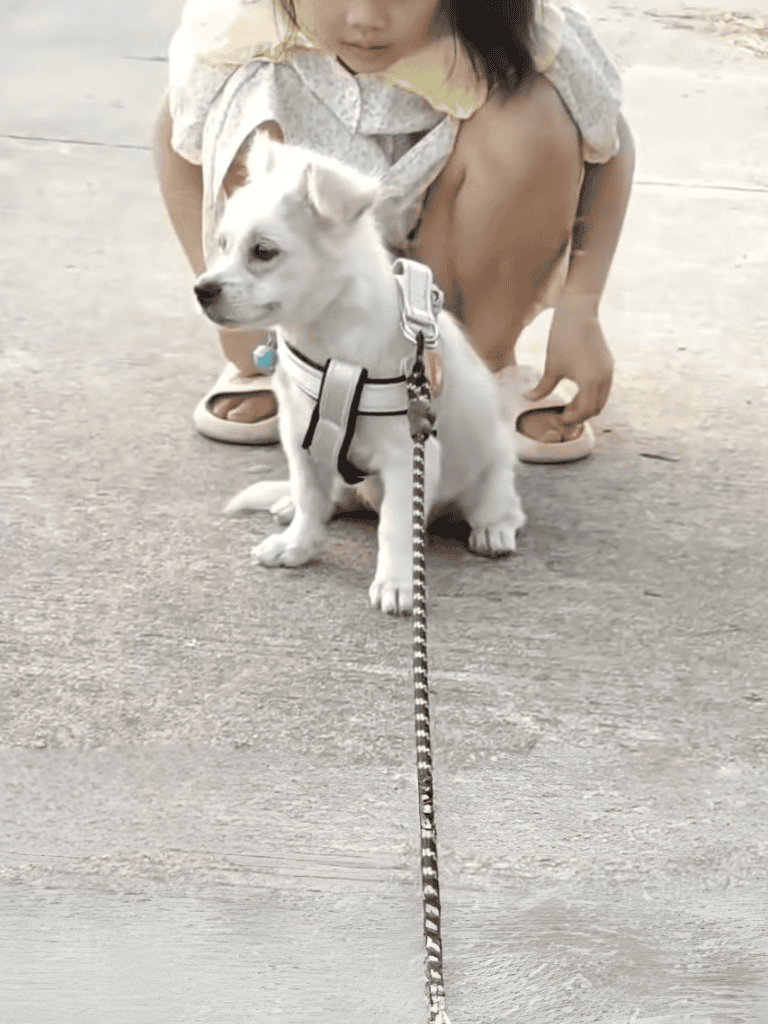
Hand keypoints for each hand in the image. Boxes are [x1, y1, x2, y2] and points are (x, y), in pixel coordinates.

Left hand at [523, 293, 612, 426]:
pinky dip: (590, 396)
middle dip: (578, 416)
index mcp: (591, 382)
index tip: (554, 418)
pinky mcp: (608, 365)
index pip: (583, 412)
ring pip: (600, 400)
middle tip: (560, 415)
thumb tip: (526, 399)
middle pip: (594, 410)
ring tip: (566, 405)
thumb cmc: (563, 338)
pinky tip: (574, 393)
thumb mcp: (551, 366)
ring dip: (585, 406)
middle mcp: (604, 379)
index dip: (569, 419)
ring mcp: (609, 372)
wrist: (579, 311)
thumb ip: (541, 388)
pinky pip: (602, 389)